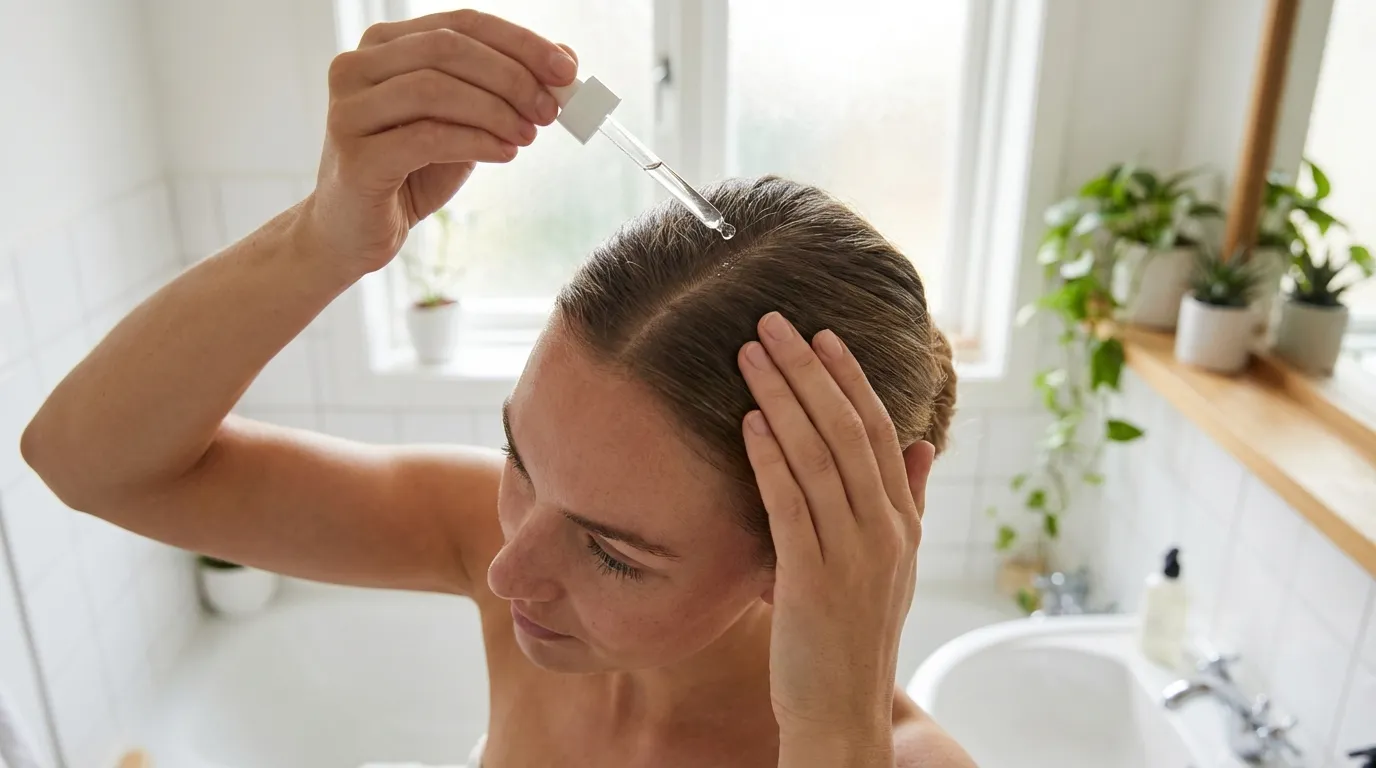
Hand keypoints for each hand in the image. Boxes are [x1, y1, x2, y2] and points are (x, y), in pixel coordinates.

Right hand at [298, 10, 576, 274]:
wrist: (355, 231)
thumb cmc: (410, 172)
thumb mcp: (462, 123)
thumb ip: (500, 90)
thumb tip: (565, 60)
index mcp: (383, 46)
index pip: (461, 24)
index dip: (519, 42)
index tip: (566, 69)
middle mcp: (356, 67)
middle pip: (448, 48)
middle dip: (511, 76)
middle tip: (550, 109)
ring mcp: (349, 110)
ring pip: (435, 88)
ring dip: (496, 111)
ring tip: (528, 136)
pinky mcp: (356, 156)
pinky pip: (427, 137)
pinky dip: (476, 142)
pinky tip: (504, 153)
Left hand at [738, 312, 934, 755]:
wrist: (842, 712)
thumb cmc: (855, 636)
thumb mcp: (895, 565)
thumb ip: (908, 501)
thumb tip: (924, 444)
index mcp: (902, 523)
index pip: (880, 432)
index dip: (850, 378)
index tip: (821, 334)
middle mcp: (884, 531)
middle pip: (849, 431)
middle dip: (809, 371)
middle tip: (773, 324)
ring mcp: (852, 555)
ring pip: (819, 457)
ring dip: (782, 399)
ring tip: (750, 356)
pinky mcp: (813, 580)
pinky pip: (791, 505)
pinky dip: (770, 458)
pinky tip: (749, 422)